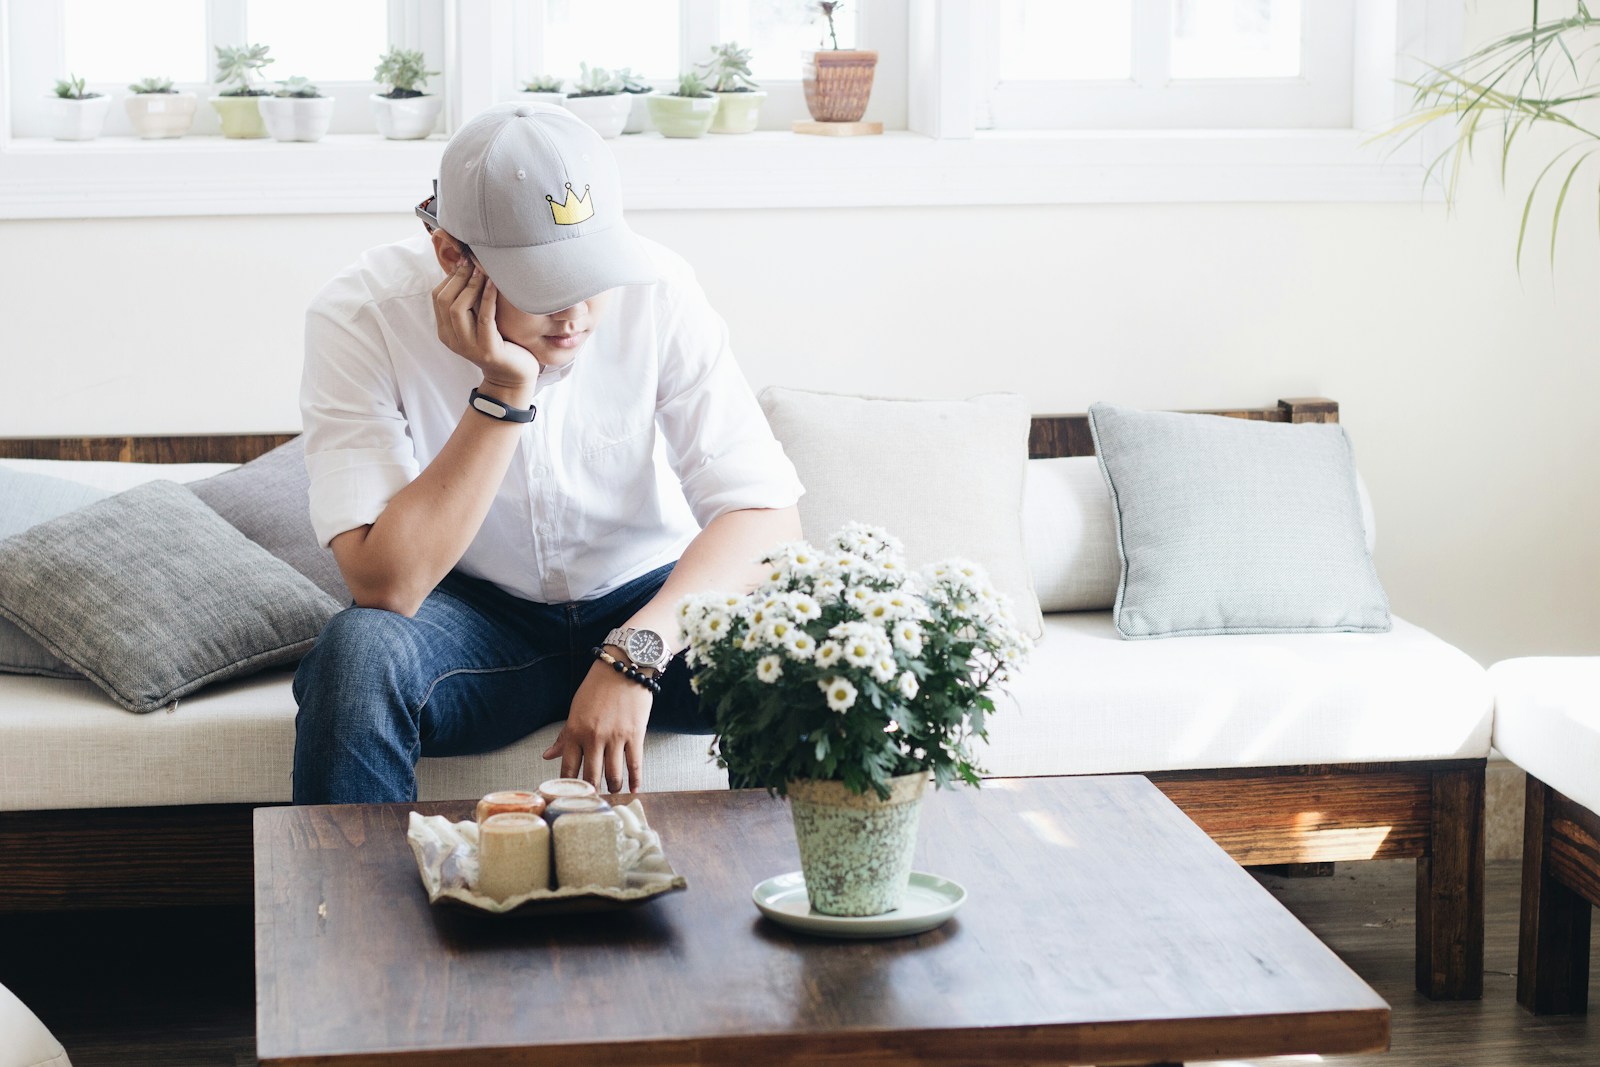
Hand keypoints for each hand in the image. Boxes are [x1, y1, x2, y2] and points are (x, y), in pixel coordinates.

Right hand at [430, 258, 540, 397]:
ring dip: (471, 286)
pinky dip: (488, 298)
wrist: (513, 376)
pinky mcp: (488, 350)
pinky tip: (495, 284)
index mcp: (445, 331)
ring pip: (458, 309)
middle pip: (444, 301)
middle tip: (474, 262)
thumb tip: (467, 266)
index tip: (465, 261)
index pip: (437, 297)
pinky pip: (484, 318)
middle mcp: (452, 340)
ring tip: (484, 271)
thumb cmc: (499, 342)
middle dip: (459, 278)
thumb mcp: (478, 321)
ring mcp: (468, 347)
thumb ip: (470, 302)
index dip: (450, 277)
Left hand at [543, 661, 652, 793]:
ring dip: (613, 788)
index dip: (568, 787)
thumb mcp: (575, 710)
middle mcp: (594, 737)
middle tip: (593, 801)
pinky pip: (635, 763)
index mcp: (575, 731)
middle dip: (591, 793)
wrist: (624, 668)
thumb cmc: (597, 687)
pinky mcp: (635, 735)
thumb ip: (564, 736)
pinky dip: (635, 779)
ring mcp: (616, 737)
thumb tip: (548, 756)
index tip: (568, 798)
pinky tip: (634, 789)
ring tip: (613, 793)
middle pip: (591, 776)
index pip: (568, 768)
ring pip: (613, 774)